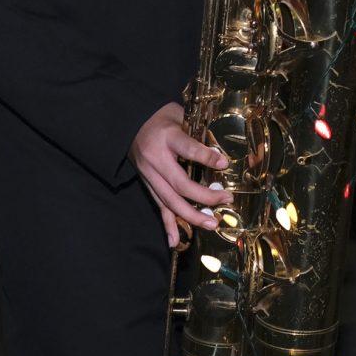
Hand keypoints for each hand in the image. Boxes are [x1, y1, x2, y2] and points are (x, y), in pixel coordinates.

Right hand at [131, 102, 230, 247]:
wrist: (129, 122)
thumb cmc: (160, 116)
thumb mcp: (178, 114)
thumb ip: (196, 130)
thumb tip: (221, 150)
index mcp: (166, 137)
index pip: (187, 149)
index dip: (206, 157)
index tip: (224, 163)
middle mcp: (156, 159)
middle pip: (180, 183)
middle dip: (205, 196)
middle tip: (226, 200)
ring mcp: (149, 175)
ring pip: (170, 200)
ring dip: (191, 216)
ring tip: (211, 224)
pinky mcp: (147, 184)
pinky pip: (158, 206)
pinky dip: (167, 225)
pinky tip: (174, 241)